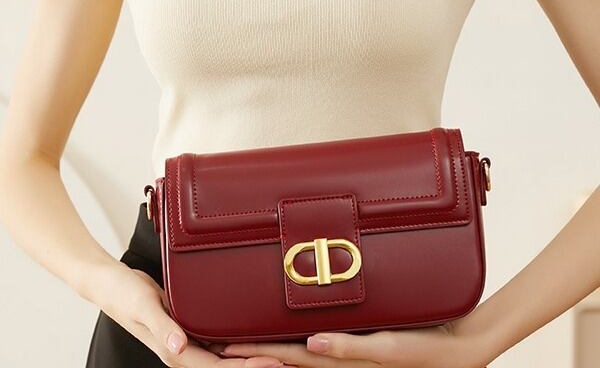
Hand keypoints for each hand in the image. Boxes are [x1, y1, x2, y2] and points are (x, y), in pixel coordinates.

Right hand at [87, 259, 286, 367]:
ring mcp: (186, 339)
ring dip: (248, 356)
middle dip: (254, 364)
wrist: (111, 283)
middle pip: (225, 365)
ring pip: (222, 354)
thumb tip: (179, 348)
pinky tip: (251, 335)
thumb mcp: (144, 307)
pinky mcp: (188, 326)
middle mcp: (183, 350)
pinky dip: (235, 340)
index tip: (272, 365)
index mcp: (174, 352)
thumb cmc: (124, 295)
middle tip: (287, 360)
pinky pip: (216, 338)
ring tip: (277, 352)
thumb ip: (162, 328)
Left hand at [209, 320, 489, 367]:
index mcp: (340, 364)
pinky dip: (295, 342)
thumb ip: (350, 348)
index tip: (222, 347)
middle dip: (253, 352)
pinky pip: (319, 347)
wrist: (456, 347)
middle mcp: (337, 363)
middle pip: (285, 357)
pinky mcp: (356, 348)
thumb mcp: (389, 349)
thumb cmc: (425, 348)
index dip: (254, 354)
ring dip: (267, 348)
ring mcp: (345, 357)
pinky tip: (287, 333)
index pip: (287, 359)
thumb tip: (311, 344)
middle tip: (218, 344)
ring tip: (238, 341)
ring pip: (297, 353)